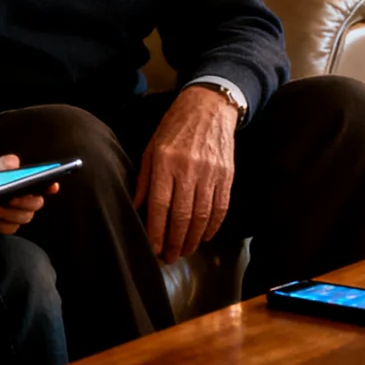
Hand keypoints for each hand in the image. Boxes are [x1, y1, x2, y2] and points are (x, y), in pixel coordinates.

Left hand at [0, 154, 58, 235]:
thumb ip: (5, 164)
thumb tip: (14, 164)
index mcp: (25, 185)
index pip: (45, 186)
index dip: (50, 186)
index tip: (51, 186)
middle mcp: (25, 200)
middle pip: (36, 204)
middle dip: (24, 202)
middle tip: (11, 199)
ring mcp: (16, 215)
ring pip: (22, 218)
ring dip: (7, 213)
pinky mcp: (5, 226)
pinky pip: (7, 229)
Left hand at [132, 87, 236, 262]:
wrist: (209, 106)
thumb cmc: (174, 127)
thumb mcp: (151, 148)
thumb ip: (145, 180)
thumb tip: (137, 208)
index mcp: (166, 162)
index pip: (160, 206)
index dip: (157, 232)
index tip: (154, 250)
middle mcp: (189, 169)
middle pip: (183, 216)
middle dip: (175, 242)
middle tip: (170, 258)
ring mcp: (211, 173)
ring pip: (203, 216)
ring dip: (193, 239)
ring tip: (184, 251)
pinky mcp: (227, 175)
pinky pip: (221, 207)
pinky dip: (213, 226)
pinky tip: (204, 237)